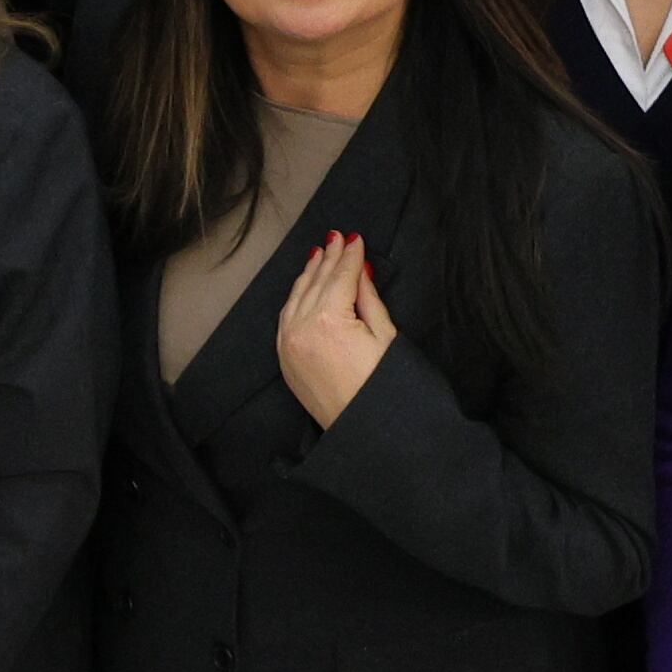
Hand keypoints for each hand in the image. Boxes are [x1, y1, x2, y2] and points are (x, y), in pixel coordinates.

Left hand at [275, 231, 396, 428]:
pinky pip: (286, 318)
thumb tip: (360, 270)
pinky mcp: (284, 360)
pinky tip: (305, 285)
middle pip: (315, 283)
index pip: (341, 278)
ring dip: (309, 274)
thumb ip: (368, 300)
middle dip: (328, 258)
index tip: (355, 238)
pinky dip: (296, 298)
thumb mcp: (386, 338)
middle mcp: (300, 329)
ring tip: (320, 254)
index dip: (350, 256)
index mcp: (328, 320)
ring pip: (296, 297)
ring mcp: (287, 345)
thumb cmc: (386, 388)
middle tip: (337, 237)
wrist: (366, 434)